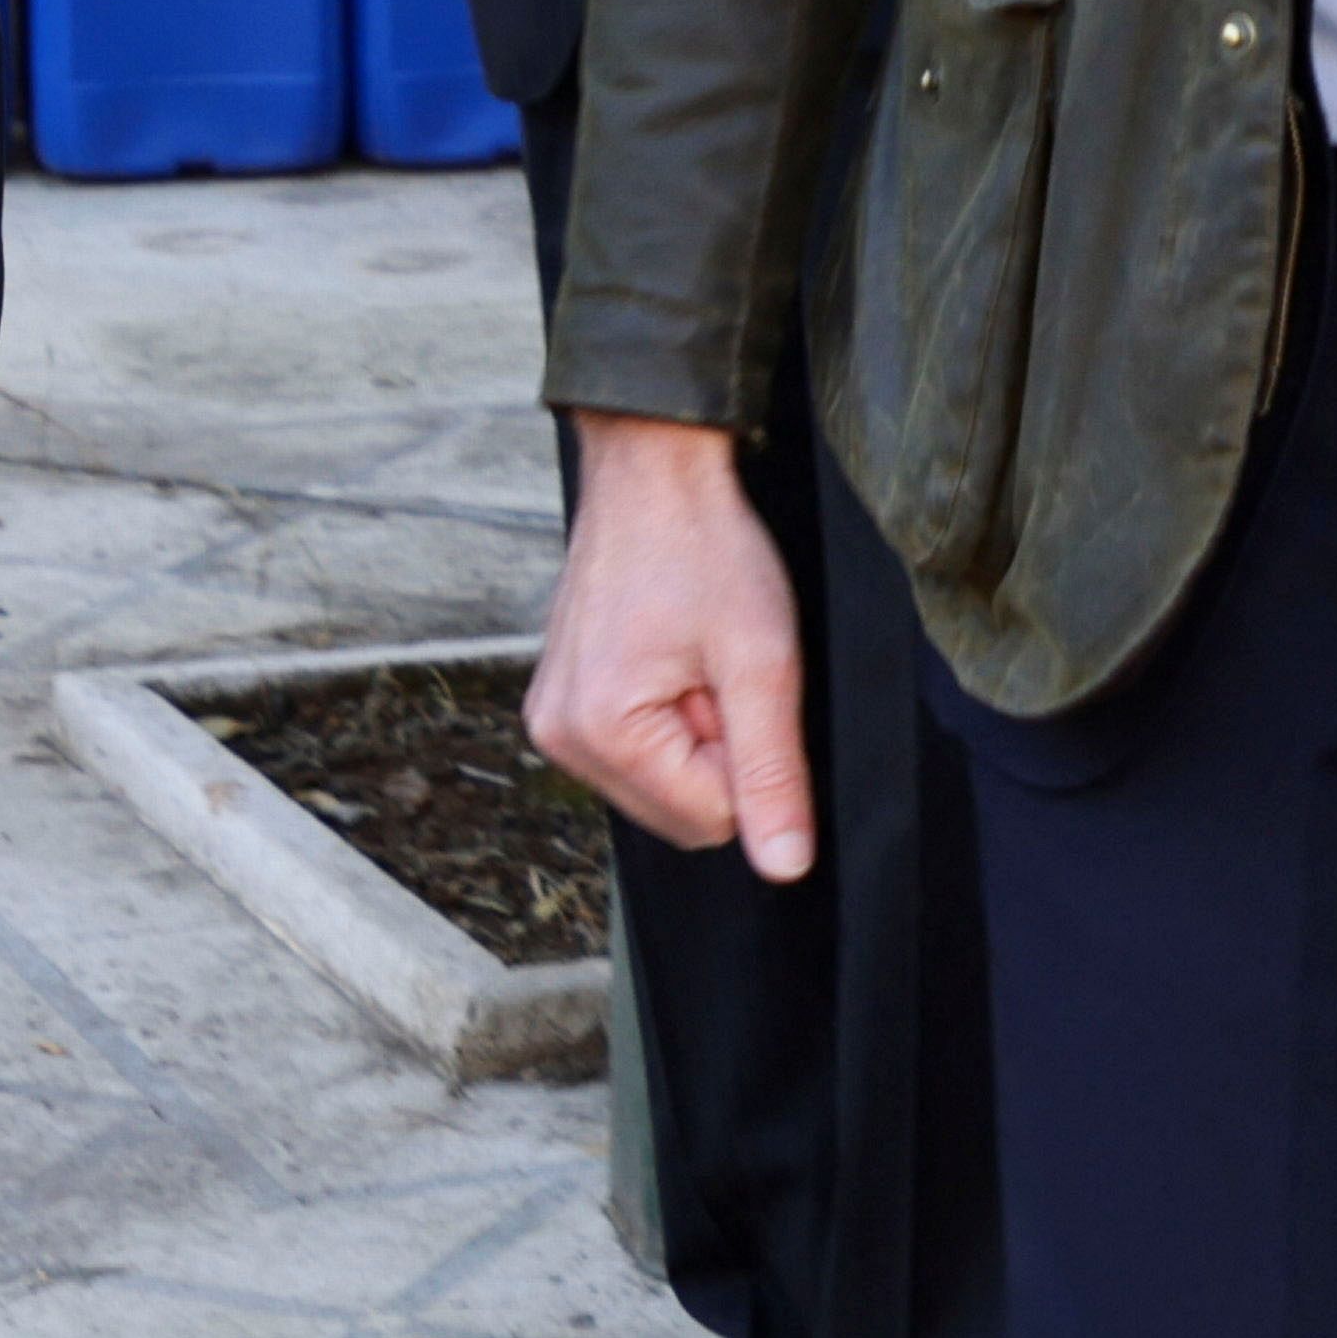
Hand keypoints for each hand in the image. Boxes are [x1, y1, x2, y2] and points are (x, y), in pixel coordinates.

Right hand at [531, 411, 817, 880]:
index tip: (734, 683)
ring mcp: (553, 721)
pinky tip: (667, 653)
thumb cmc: (704, 546)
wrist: (652, 471)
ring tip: (690, 654)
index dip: (748, 756)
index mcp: (600, 734)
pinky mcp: (561, 702)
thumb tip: (783, 866)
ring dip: (694, 730)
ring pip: (661, 783)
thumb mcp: (761, 660)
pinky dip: (667, 712)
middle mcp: (559, 738)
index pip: (713, 820)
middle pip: (681, 812)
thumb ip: (771, 771)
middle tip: (713, 666)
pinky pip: (635, 749)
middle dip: (717, 748)